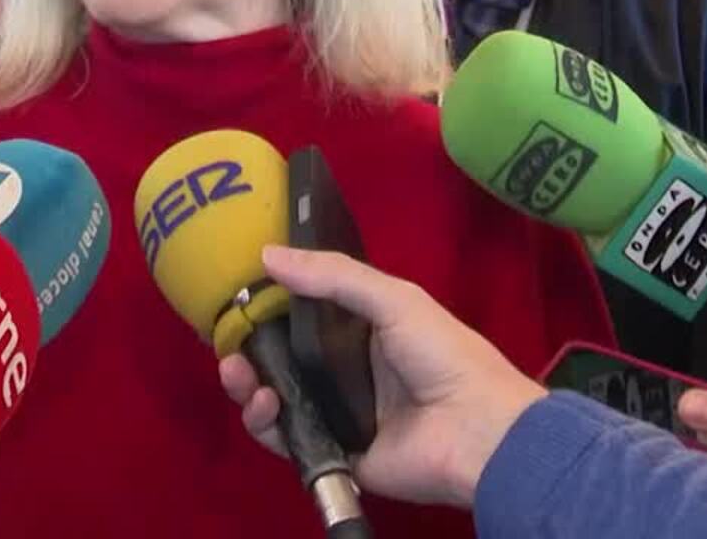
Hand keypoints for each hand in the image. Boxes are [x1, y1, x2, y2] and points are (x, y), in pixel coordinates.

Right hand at [217, 246, 545, 508]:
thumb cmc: (442, 354)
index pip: (302, 319)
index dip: (270, 310)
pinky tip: (265, 405)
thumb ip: (333, 276)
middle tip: (229, 346)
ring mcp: (339, 416)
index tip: (239, 297)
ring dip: (250, 387)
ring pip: (278, 402)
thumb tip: (267, 253)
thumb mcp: (393, 299)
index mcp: (362, 334)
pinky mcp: (336, 454)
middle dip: (249, 353)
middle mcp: (346, 374)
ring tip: (238, 375)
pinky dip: (268, 426)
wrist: (477, 429)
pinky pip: (289, 442)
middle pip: (282, 363)